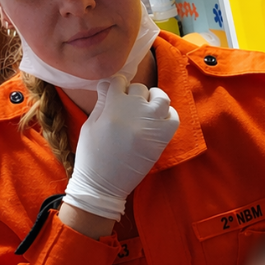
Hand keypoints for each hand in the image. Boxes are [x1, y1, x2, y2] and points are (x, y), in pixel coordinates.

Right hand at [64, 75, 179, 220]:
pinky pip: (174, 117)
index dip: (116, 84)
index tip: (115, 91)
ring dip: (154, 98)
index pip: (119, 80)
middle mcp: (135, 111)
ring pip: (161, 98)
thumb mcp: (90, 124)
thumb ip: (103, 102)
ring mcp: (152, 124)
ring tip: (147, 106)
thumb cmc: (92, 154)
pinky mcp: (163, 138)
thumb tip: (109, 84)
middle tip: (129, 105)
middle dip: (133, 93)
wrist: (103, 184)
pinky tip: (158, 119)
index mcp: (113, 105)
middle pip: (139, 88)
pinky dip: (168, 114)